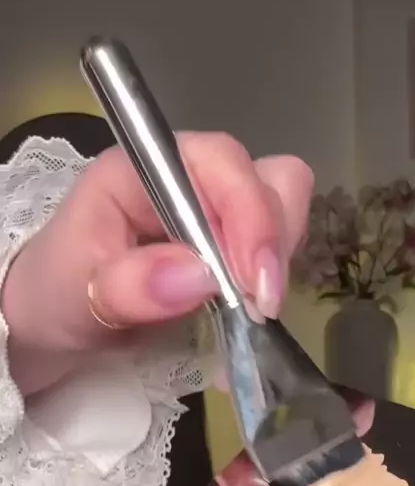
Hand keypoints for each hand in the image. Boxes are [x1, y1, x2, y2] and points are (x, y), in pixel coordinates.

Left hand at [1, 134, 313, 395]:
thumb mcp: (73, 296)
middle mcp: (188, 177)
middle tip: (258, 308)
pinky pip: (279, 244)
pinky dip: (275, 277)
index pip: (219, 163)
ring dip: (280, 260)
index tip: (251, 287)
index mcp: (143, 170)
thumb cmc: (57, 297)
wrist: (59, 321)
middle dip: (273, 243)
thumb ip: (129, 286)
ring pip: (286, 206)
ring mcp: (217, 207)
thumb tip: (201, 276)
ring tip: (253, 311)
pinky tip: (250, 312)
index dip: (249, 216)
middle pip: (270, 178)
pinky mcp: (233, 241)